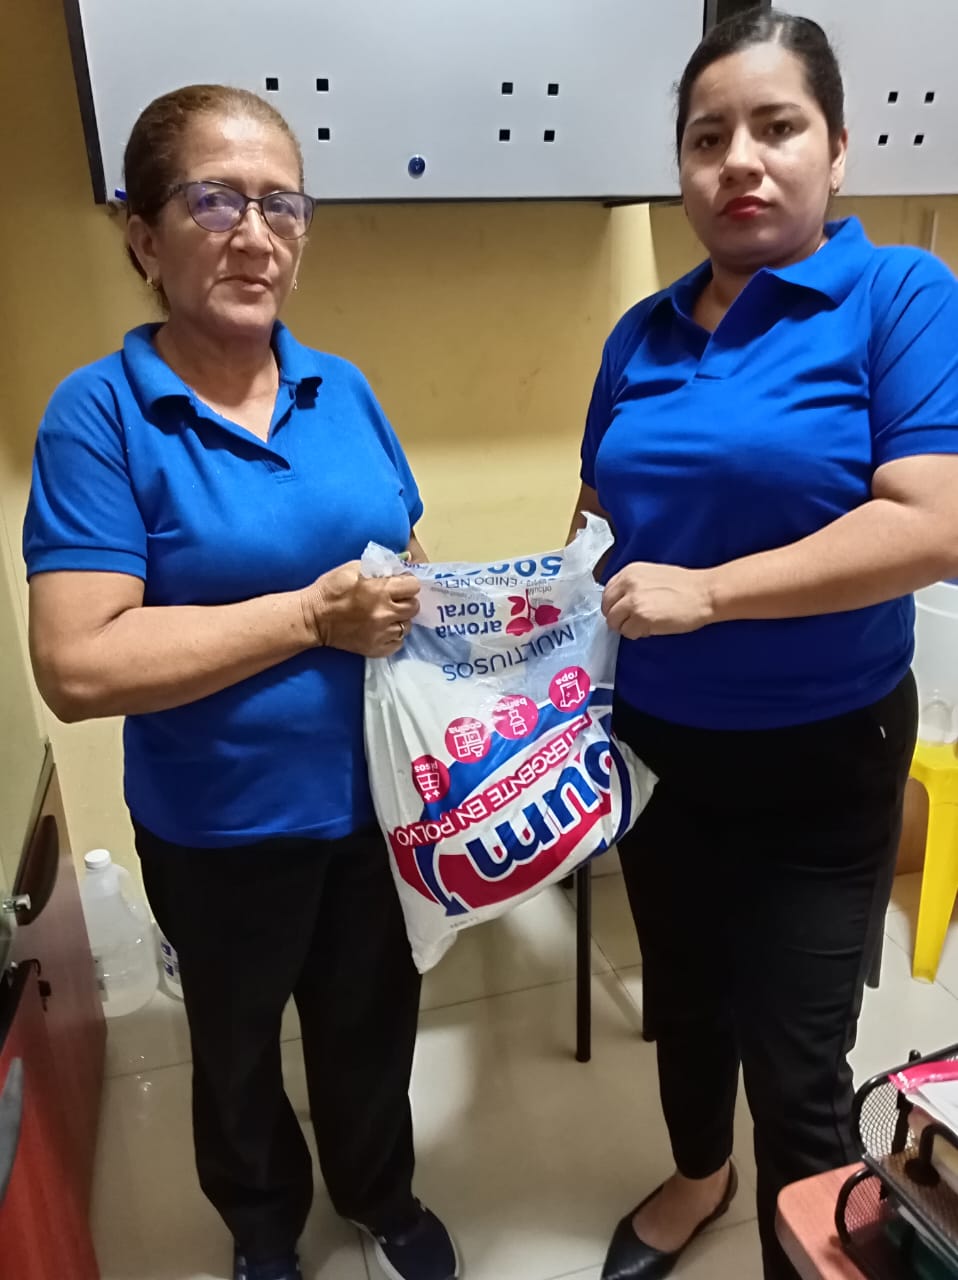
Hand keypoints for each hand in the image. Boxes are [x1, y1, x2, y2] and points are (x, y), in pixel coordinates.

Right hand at [301, 562, 419, 656]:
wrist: (312, 619)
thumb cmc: (330, 590)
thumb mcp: (353, 568)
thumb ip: (379, 567)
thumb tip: (401, 566)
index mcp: (380, 590)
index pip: (413, 586)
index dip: (407, 583)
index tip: (398, 585)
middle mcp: (384, 613)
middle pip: (414, 607)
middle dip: (406, 601)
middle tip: (393, 600)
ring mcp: (381, 633)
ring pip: (408, 626)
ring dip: (399, 619)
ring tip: (385, 616)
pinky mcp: (376, 648)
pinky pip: (398, 643)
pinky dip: (393, 636)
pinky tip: (381, 629)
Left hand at [602, 562, 716, 638]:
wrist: (704, 593)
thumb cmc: (685, 585)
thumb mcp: (652, 575)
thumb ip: (633, 586)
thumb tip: (621, 602)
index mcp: (629, 572)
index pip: (607, 593)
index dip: (615, 605)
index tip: (624, 611)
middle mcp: (628, 584)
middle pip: (607, 609)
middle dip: (618, 618)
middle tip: (633, 621)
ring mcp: (633, 601)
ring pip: (615, 623)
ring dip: (627, 627)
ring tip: (645, 625)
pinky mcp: (641, 618)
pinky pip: (628, 633)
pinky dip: (637, 634)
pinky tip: (652, 628)